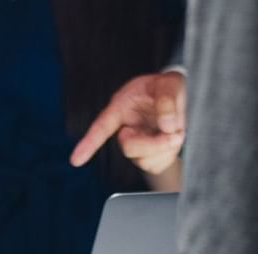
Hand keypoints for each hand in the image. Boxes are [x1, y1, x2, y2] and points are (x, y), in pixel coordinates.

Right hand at [71, 71, 185, 175]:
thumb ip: (167, 99)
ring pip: (143, 160)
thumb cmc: (169, 87)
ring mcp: (135, 145)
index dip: (88, 143)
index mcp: (122, 107)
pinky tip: (173, 140)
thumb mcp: (170, 83)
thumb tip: (166, 126)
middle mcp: (125, 128)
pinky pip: (155, 166)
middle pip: (128, 147)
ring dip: (166, 148)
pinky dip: (170, 155)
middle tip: (177, 133)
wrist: (181, 99)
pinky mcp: (147, 158)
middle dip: (154, 143)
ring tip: (177, 131)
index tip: (75, 160)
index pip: (102, 126)